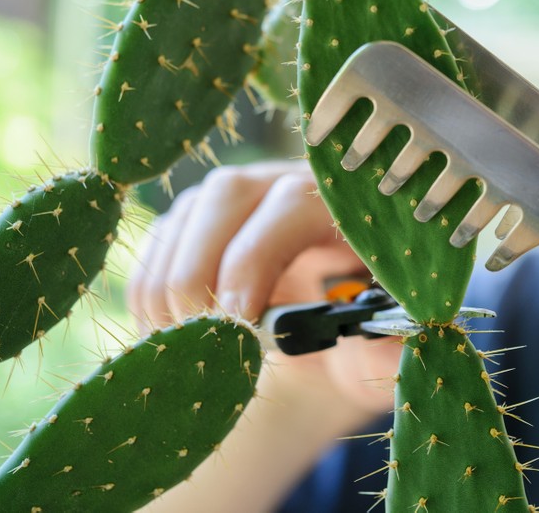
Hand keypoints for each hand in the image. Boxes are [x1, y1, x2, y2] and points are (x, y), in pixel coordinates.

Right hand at [126, 160, 401, 410]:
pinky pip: (162, 237)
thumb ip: (389, 351)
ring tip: (182, 347)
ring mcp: (244, 199)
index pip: (294, 202)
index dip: (256, 255)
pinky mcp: (204, 221)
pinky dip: (150, 288)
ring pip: (189, 212)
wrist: (337, 346)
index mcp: (347, 208)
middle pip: (229, 192)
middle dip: (202, 268)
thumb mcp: (386, 351)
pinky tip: (164, 337)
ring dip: (168, 281)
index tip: (241, 321)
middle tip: (201, 337)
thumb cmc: (367, 341)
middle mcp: (291, 187)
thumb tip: (383, 345)